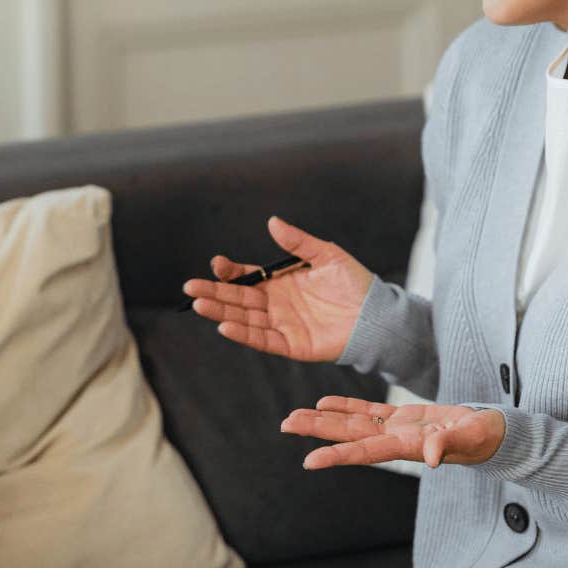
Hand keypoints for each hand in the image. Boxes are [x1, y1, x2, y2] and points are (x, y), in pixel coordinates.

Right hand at [182, 216, 374, 361]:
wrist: (377, 315)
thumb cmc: (355, 284)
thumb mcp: (326, 255)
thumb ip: (298, 242)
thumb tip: (272, 222)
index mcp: (282, 283)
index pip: (247, 278)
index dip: (230, 272)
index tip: (217, 264)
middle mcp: (277, 304)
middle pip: (238, 299)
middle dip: (213, 293)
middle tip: (190, 287)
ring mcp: (282, 325)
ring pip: (244, 318)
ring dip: (221, 312)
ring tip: (199, 304)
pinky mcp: (292, 345)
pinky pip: (263, 339)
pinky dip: (243, 334)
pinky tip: (225, 326)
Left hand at [280, 396, 504, 468]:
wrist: (493, 433)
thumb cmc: (484, 438)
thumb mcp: (469, 438)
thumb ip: (449, 445)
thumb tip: (432, 458)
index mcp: (406, 447)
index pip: (364, 453)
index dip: (336, 456)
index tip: (308, 461)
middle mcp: (394, 440)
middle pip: (347, 436)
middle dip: (316, 432)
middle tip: (284, 425)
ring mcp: (396, 429)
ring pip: (351, 424)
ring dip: (322, 419)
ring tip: (293, 416)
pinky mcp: (402, 417)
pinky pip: (367, 411)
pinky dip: (345, 406)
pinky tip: (323, 402)